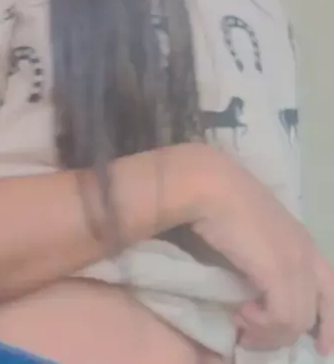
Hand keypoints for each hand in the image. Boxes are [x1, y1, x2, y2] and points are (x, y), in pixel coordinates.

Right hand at [189, 147, 332, 351]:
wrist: (211, 186)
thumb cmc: (222, 202)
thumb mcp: (252, 235)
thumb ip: (262, 260)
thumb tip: (256, 294)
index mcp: (303, 241)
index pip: (331, 290)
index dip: (330, 322)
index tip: (323, 347)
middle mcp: (306, 252)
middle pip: (318, 311)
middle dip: (288, 336)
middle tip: (255, 341)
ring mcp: (295, 261)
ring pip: (298, 320)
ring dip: (267, 332)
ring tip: (241, 324)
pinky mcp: (279, 271)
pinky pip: (283, 317)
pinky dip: (261, 324)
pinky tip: (241, 313)